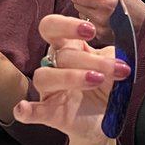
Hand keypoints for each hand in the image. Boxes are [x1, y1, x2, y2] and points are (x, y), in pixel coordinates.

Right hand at [13, 14, 131, 144]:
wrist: (108, 119)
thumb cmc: (109, 86)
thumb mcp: (115, 66)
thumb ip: (116, 55)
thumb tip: (120, 52)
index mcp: (69, 48)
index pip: (53, 28)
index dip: (67, 25)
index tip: (91, 31)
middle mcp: (55, 66)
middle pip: (60, 55)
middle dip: (89, 60)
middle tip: (114, 69)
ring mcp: (50, 90)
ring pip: (44, 77)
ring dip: (71, 77)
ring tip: (96, 81)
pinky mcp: (50, 113)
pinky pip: (33, 112)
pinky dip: (26, 110)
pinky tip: (24, 109)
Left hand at [70, 0, 144, 42]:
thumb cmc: (137, 10)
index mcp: (104, 4)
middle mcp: (99, 18)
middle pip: (77, 5)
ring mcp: (99, 30)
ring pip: (81, 15)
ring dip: (87, 10)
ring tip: (102, 10)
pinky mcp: (99, 38)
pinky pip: (88, 25)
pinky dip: (92, 20)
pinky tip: (105, 19)